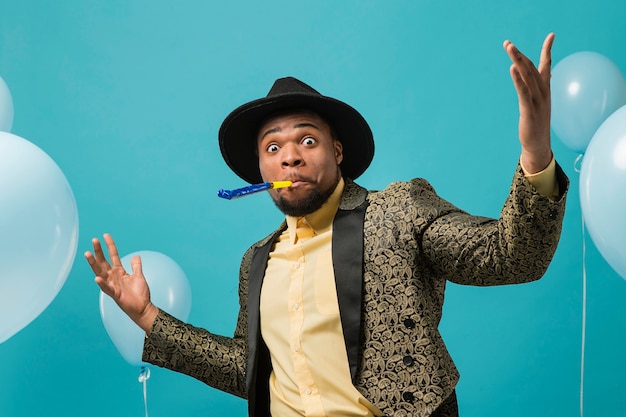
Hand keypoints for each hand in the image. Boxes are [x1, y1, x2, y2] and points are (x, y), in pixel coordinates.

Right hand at [84, 233, 157, 332]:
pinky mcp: (115, 294)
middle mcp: (113, 277)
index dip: (110, 245)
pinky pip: (107, 288)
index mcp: (119, 271)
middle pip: (103, 261)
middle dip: (99, 251)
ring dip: (94, 264)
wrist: (143, 308)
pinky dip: (102, 283)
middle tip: (94, 240)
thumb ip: (136, 266)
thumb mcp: (139, 276)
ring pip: (100, 272)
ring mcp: (112, 285)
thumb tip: (136, 256)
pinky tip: (97, 277)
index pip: (113, 255)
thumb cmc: (140, 293)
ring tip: (87, 254)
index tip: (105, 235)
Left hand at [504, 33, 554, 172]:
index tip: (552, 35)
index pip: (546, 65)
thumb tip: (537, 76)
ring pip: (527, 76)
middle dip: (519, 54)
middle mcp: (543, 92)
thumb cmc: (535, 123)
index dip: (548, 50)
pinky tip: (512, 68)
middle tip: (507, 43)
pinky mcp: (529, 110)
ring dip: (517, 60)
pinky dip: (518, 79)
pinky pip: (523, 92)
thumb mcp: (536, 103)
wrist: (538, 145)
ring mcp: (537, 101)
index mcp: (545, 90)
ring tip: (509, 48)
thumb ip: (535, 89)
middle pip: (531, 68)